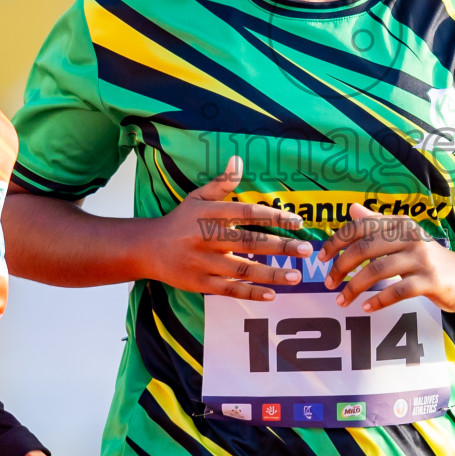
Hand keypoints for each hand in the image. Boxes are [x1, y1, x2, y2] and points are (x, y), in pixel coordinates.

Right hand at [140, 155, 309, 300]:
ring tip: (296, 275)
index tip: (298, 222)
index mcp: (210, 214)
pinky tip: (272, 294)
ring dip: (271, 273)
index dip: (274, 217)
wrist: (147, 249)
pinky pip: (230, 289)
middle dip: (280, 246)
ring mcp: (204, 263)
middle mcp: (207, 238)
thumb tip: (238, 160)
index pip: (248, 214)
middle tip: (306, 250)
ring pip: (242, 269)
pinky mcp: (200, 283)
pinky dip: (250, 293)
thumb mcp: (197, 198)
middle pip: (249, 242)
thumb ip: (221, 183)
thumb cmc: (179, 221)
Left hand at [321, 204, 454, 312]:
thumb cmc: (429, 259)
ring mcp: (422, 258)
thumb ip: (378, 224)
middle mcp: (411, 236)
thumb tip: (352, 209)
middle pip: (365, 249)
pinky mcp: (430, 280)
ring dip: (355, 287)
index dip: (337, 241)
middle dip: (341, 267)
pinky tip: (367, 307)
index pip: (360, 227)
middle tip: (328, 282)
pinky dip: (379, 300)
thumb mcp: (404, 237)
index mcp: (401, 223)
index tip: (321, 258)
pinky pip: (398, 290)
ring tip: (342, 300)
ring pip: (378, 270)